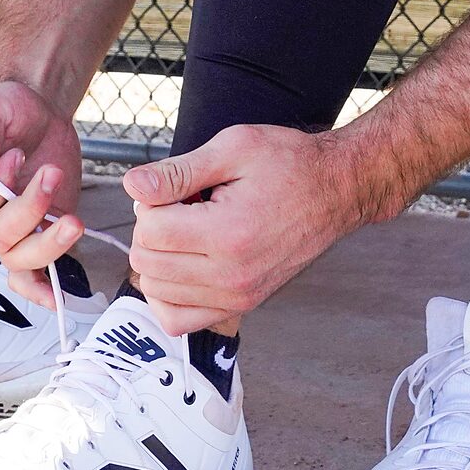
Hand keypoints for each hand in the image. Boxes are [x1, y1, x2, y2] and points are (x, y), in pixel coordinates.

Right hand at [0, 80, 85, 305]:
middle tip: (48, 170)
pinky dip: (39, 291)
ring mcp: (6, 229)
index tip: (15, 154)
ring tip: (73, 220)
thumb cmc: (4, 108)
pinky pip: (30, 274)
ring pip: (18, 258)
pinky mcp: (36, 233)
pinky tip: (55, 300)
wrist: (37, 109)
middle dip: (28, 206)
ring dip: (47, 242)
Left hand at [121, 124, 379, 334]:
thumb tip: (132, 187)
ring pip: (155, 292)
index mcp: (227, 233)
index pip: (149, 229)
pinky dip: (167, 295)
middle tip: (181, 206)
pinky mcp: (242, 306)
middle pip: (146, 261)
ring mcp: (237, 297)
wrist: (336, 191)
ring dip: (157, 259)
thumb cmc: (289, 164)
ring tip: (186, 232)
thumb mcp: (233, 148)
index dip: (150, 201)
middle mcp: (231, 275)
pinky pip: (178, 321)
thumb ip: (177, 172)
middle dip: (150, 229)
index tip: (176, 187)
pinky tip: (182, 264)